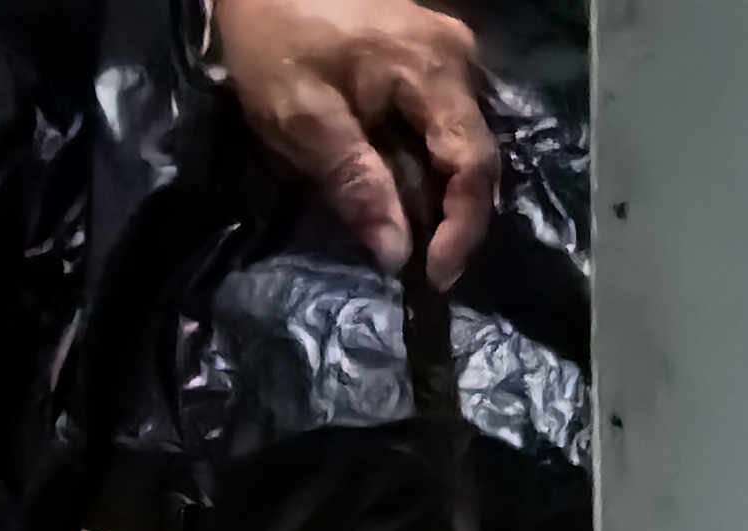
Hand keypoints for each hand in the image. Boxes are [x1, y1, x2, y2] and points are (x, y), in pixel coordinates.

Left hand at [213, 0, 496, 285]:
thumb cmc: (273, 34)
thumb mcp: (303, 116)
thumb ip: (355, 185)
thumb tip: (396, 254)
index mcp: (435, 69)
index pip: (474, 165)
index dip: (462, 232)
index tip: (433, 280)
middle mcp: (457, 57)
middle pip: (474, 156)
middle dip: (451, 220)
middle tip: (419, 268)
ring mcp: (446, 52)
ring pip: (461, 143)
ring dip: (439, 196)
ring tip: (409, 237)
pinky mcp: (428, 54)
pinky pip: (442, 123)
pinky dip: (426, 165)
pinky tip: (400, 190)